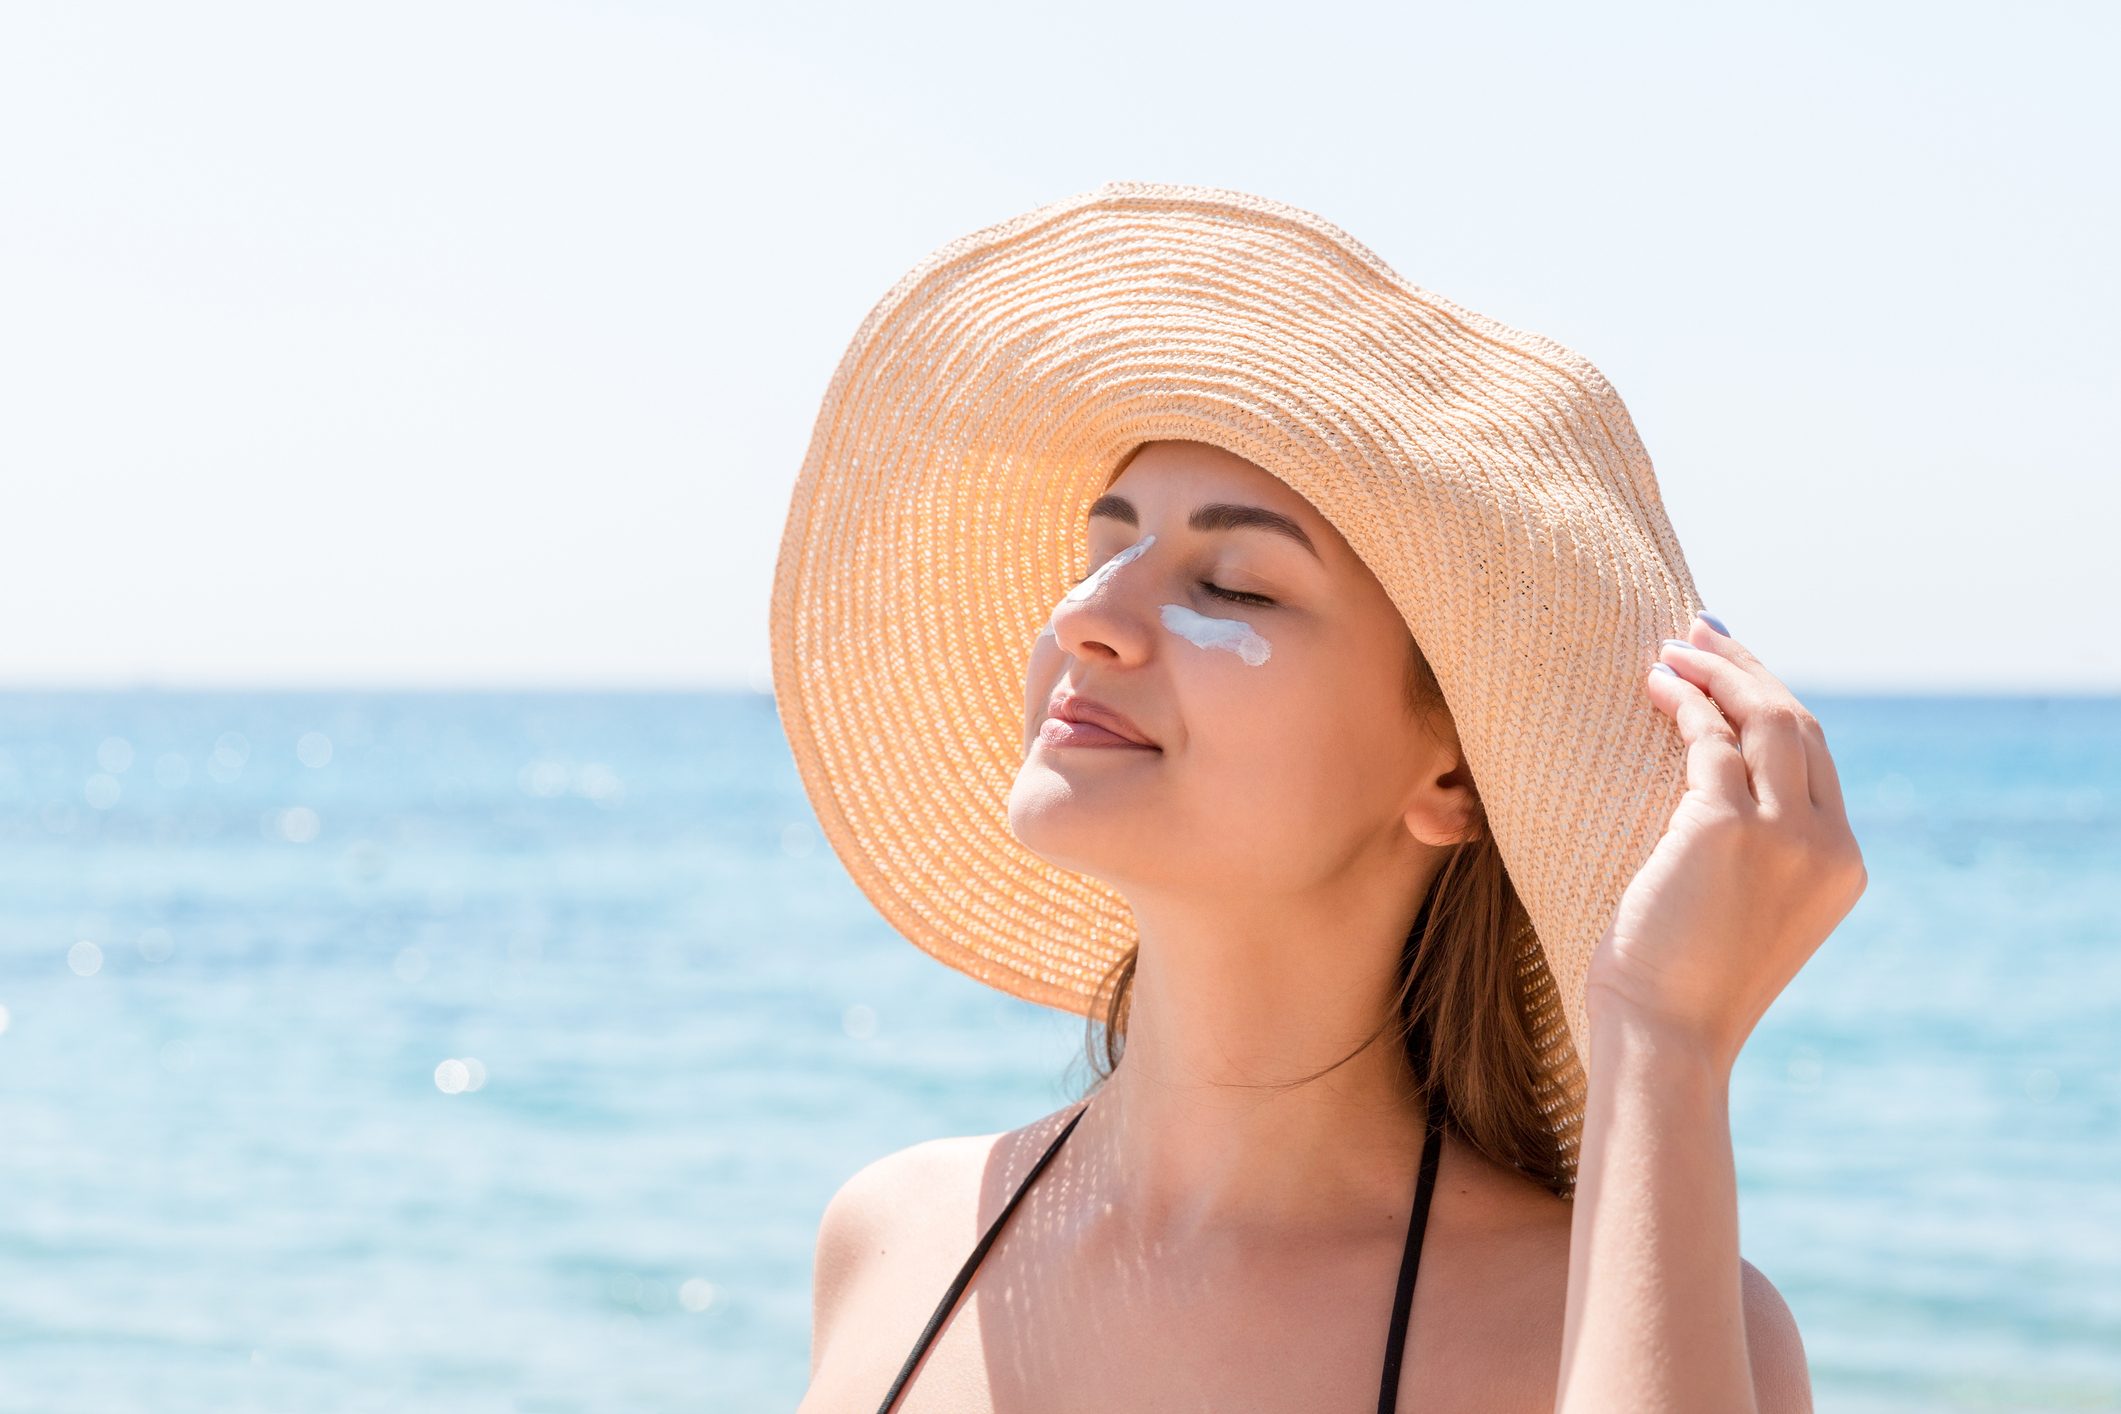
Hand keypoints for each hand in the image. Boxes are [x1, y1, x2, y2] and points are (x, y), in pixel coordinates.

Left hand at [1584, 612, 1868, 1074]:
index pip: (1816, 758)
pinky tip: (1654, 685)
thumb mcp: (1744, 911)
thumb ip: (1755, 849)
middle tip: (1700, 632)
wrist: (1667, 1038)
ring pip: (1761, 718)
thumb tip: (1712, 776)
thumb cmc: (1683, 985)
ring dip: (1715, 672)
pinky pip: (1707, 739)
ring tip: (1669, 647)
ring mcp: (1782, 835)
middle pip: (1797, 723)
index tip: (1733, 667)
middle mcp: (1826, 843)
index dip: (1774, 701)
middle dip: (1749, 669)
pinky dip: (1683, 702)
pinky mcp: (1724, 829)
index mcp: (1842, 865)